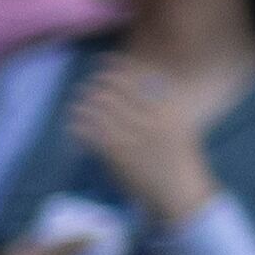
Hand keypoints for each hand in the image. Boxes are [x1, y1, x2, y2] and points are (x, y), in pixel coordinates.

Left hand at [68, 63, 220, 227]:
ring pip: (97, 108)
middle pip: (112, 90)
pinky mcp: (115, 154)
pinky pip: (88, 131)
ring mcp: (132, 135)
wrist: (180, 193)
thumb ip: (161, 107)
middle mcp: (150, 118)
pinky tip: (74, 124)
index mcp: (168, 109)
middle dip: (95, 85)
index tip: (102, 62)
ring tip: (77, 105)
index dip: (115, 66)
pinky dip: (78, 125)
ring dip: (82, 104)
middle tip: (86, 87)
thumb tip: (139, 87)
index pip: (137, 78)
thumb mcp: (179, 127)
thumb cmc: (180, 162)